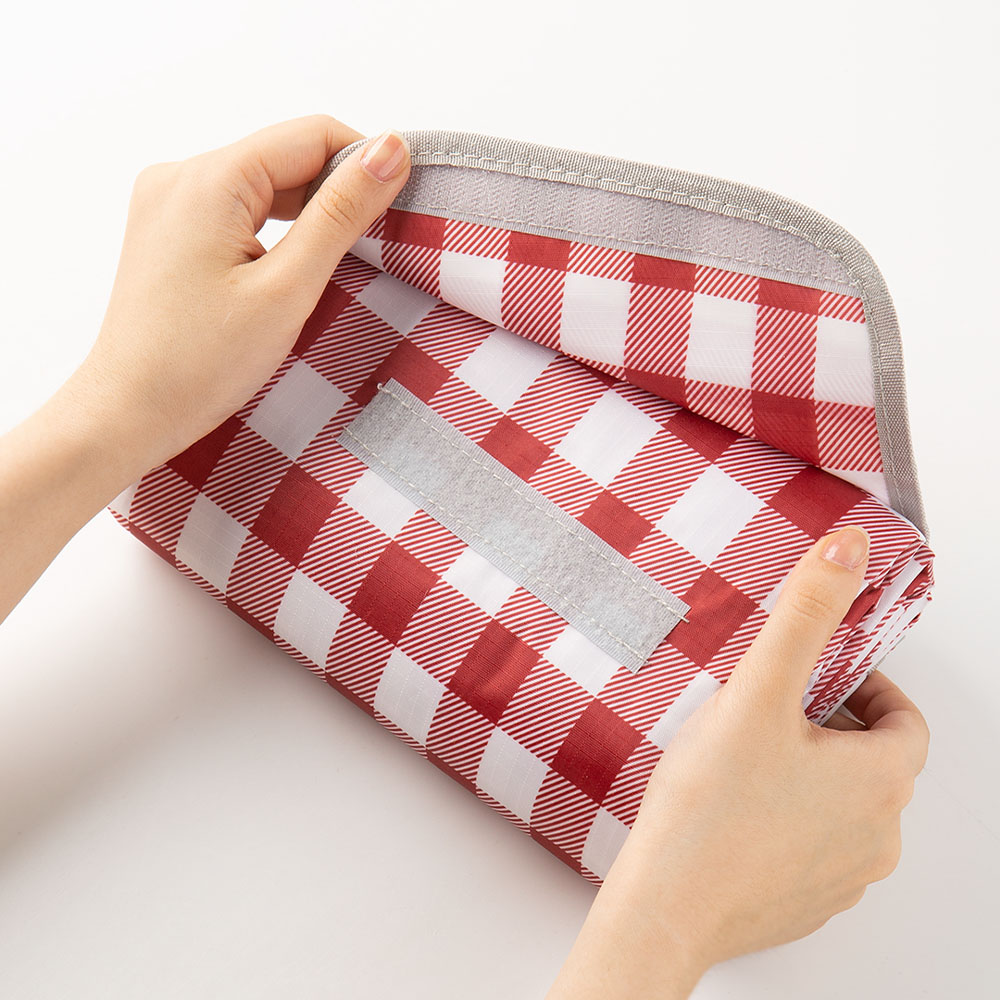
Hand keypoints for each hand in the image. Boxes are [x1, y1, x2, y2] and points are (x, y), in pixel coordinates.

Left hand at [0, 115, 409, 621]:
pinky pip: (236, 209)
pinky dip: (273, 230)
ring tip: (330, 268)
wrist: (128, 413)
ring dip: (306, 214)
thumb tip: (390, 149)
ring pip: (263, 184)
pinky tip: (289, 270)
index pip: (311, 136)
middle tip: (372, 249)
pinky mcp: (168, 231)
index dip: (365, 162)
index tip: (402, 206)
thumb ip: (341, 214)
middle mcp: (180, 175)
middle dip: (335, 192)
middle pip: (286, 156)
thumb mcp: (288, 288)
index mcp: (208, 179)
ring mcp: (168, 202)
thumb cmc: (201, 363)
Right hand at [548, 526, 929, 998]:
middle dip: (830, 726)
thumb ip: (805, 615)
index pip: (905, 721)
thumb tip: (847, 551)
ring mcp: (844, 876)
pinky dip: (789, 816)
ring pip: (844, 803)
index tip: (825, 676)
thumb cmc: (710, 808)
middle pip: (874, 760)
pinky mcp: (806, 901)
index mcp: (879, 782)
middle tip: (772, 708)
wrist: (667, 905)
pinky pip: (814, 844)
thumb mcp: (758, 692)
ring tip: (748, 754)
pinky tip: (737, 803)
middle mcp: (877, 836)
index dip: (869, 689)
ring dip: (810, 771)